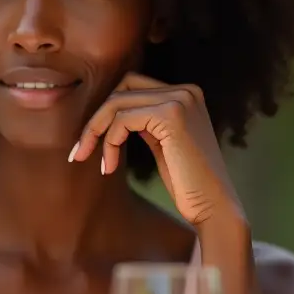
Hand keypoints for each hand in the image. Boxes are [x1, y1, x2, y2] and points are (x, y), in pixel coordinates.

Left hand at [71, 72, 244, 227]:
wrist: (213, 206)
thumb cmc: (187, 182)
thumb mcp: (162, 143)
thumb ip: (144, 121)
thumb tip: (108, 112)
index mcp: (185, 94)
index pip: (130, 86)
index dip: (106, 112)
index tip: (89, 142)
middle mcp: (185, 91)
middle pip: (121, 90)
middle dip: (95, 120)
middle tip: (80, 152)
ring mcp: (180, 100)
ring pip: (117, 103)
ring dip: (97, 133)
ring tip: (95, 161)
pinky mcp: (172, 116)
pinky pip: (122, 120)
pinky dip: (109, 142)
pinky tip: (110, 166)